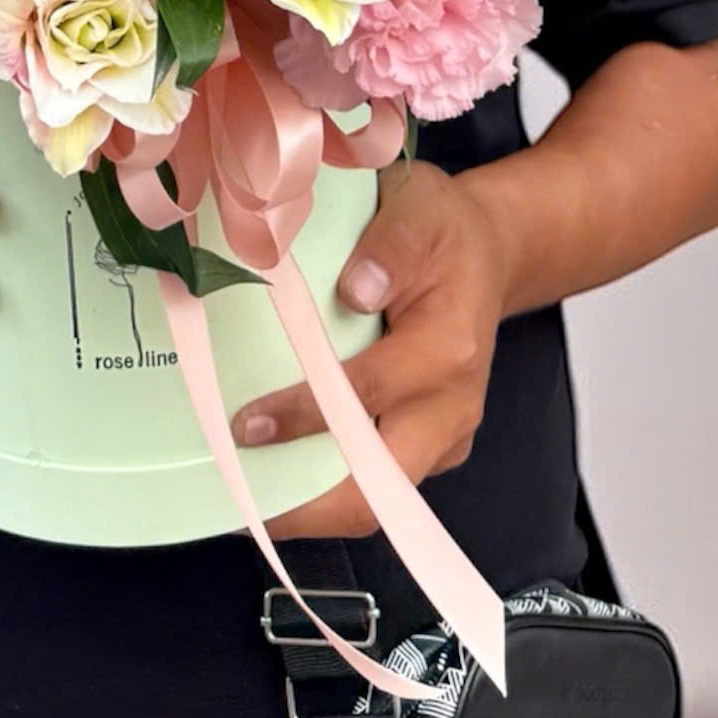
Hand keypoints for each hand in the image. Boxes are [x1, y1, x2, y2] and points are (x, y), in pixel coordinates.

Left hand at [245, 156, 516, 539]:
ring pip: (376, 498)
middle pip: (379, 487)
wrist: (487, 254)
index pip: (368, 393)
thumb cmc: (443, 231)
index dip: (304, 413)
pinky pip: (376, 482)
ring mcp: (444, 437)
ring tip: (236, 500)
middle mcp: (451, 408)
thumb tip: (355, 290)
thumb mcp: (419, 209)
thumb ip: (390, 245)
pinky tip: (270, 476)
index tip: (245, 424)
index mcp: (447, 349)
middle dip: (304, 507)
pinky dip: (324, 488)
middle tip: (230, 503)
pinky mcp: (430, 448)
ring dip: (307, 507)